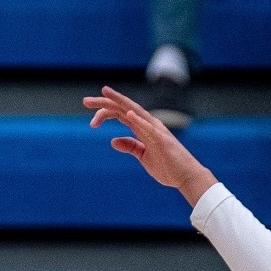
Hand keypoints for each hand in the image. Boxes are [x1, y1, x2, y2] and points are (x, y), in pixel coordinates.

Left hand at [84, 86, 216, 203]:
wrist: (186, 177)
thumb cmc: (168, 167)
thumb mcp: (143, 156)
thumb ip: (130, 146)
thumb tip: (113, 140)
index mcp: (143, 128)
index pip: (121, 114)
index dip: (104, 112)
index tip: (90, 116)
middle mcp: (149, 125)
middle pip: (124, 108)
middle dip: (105, 103)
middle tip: (85, 101)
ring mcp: (156, 131)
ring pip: (135, 111)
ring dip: (119, 102)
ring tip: (104, 94)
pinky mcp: (162, 140)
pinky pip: (149, 128)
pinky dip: (139, 120)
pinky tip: (129, 113)